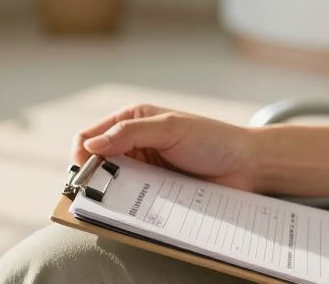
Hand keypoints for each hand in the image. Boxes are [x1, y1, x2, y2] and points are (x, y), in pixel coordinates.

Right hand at [72, 104, 261, 191]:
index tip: (84, 173)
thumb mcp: (170, 128)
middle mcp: (133, 145)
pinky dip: (129, 206)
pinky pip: (132, 202)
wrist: (247, 165)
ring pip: (112, 186)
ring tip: (122, 200)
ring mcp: (143, 170)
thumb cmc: (212, 139)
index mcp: (131, 121)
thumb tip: (90, 144)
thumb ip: (130, 133)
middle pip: (96, 165)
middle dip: (94, 179)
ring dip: (112, 195)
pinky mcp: (154, 192)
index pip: (89, 137)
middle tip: (98, 193)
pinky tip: (138, 209)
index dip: (82, 155)